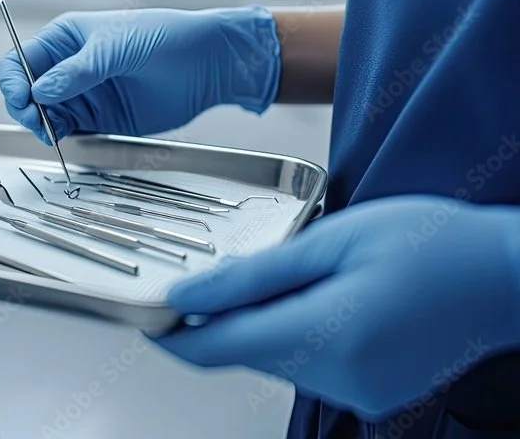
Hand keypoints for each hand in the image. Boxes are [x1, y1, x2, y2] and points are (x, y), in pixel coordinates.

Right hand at [0, 6, 280, 143]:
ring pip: (44, 115)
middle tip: (38, 122)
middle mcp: (68, 67)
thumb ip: (76, 72)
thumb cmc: (164, 37)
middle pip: (25, 92)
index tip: (22, 100)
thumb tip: (39, 91)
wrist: (206, 64)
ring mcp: (83, 94)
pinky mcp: (100, 119)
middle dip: (24, 108)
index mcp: (64, 40)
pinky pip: (69, 132)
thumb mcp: (115, 47)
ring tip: (54, 133)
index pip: (18, 61)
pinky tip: (67, 139)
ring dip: (42, 126)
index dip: (12, 82)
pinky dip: (62, 138)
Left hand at [154, 196, 519, 419]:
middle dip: (222, 317)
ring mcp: (357, 390)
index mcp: (321, 334)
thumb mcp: (330, 241)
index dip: (171, 333)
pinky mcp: (371, 391)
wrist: (504, 276)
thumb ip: (252, 275)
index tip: (149, 313)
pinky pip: (310, 365)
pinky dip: (299, 334)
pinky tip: (324, 298)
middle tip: (222, 272)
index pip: (215, 348)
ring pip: (276, 358)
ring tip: (296, 274)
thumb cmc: (431, 244)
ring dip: (264, 322)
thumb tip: (188, 295)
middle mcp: (336, 376)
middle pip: (244, 352)